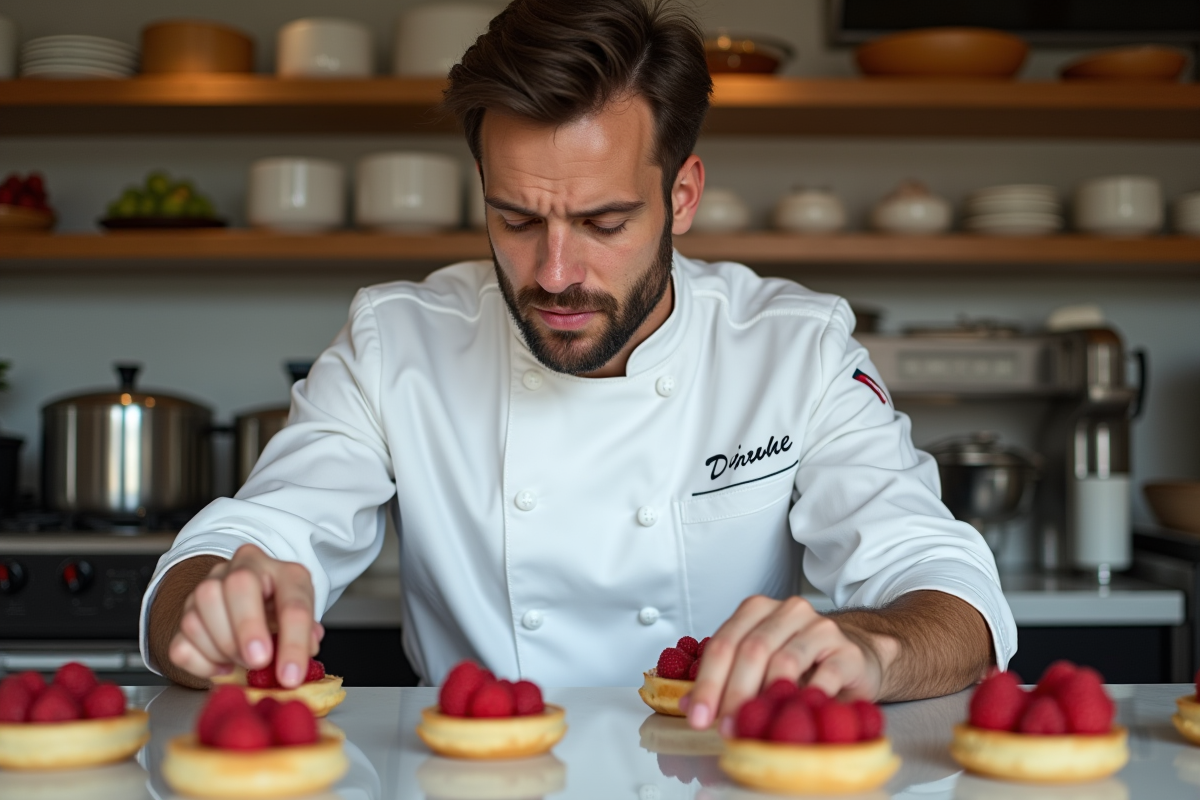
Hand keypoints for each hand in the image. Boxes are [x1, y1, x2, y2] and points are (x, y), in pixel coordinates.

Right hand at [168, 544, 323, 687]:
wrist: (253, 603)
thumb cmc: (280, 613)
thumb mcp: (303, 623)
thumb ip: (305, 640)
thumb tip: (302, 657)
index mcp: (282, 571)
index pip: (293, 600)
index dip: (294, 641)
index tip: (291, 675)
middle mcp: (243, 569)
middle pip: (238, 584)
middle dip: (247, 627)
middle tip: (258, 661)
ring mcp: (208, 587)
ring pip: (202, 612)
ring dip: (224, 649)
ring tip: (243, 663)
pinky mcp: (184, 613)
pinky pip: (181, 644)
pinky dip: (201, 664)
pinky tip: (222, 666)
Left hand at [681, 595, 890, 733]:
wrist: (855, 658)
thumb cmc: (802, 662)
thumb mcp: (759, 666)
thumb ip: (725, 679)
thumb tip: (690, 707)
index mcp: (757, 611)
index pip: (724, 643)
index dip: (708, 682)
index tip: (698, 716)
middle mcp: (787, 612)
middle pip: (751, 650)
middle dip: (732, 693)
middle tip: (724, 726)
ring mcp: (819, 628)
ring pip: (784, 660)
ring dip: (766, 698)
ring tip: (755, 725)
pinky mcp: (847, 651)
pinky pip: (825, 675)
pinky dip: (806, 698)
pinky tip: (795, 716)